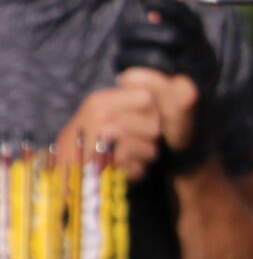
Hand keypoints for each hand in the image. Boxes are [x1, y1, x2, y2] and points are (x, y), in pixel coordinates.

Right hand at [54, 75, 190, 179]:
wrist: (62, 174)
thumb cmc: (86, 140)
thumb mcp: (102, 111)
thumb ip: (134, 97)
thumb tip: (183, 84)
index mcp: (99, 102)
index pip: (148, 98)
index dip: (150, 111)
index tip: (138, 119)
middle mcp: (102, 118)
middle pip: (155, 126)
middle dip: (149, 137)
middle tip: (128, 141)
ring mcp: (104, 144)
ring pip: (151, 149)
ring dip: (142, 156)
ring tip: (123, 155)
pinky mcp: (110, 169)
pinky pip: (141, 170)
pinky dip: (135, 173)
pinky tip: (120, 170)